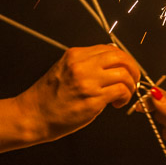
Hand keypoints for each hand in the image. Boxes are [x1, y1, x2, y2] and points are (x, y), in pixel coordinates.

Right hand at [17, 45, 139, 142]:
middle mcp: (82, 65)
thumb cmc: (48, 97)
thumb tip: (111, 64)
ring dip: (130, 85)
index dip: (123, 59)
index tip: (126, 69)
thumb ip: (86, 65)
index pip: (110, 49)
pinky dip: (125, 97)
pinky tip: (116, 104)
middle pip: (121, 57)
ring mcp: (88, 82)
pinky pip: (121, 91)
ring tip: (122, 96)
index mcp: (75, 55)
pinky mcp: (93, 100)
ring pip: (124, 74)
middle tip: (133, 80)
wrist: (32, 115)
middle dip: (133, 68)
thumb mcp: (64, 70)